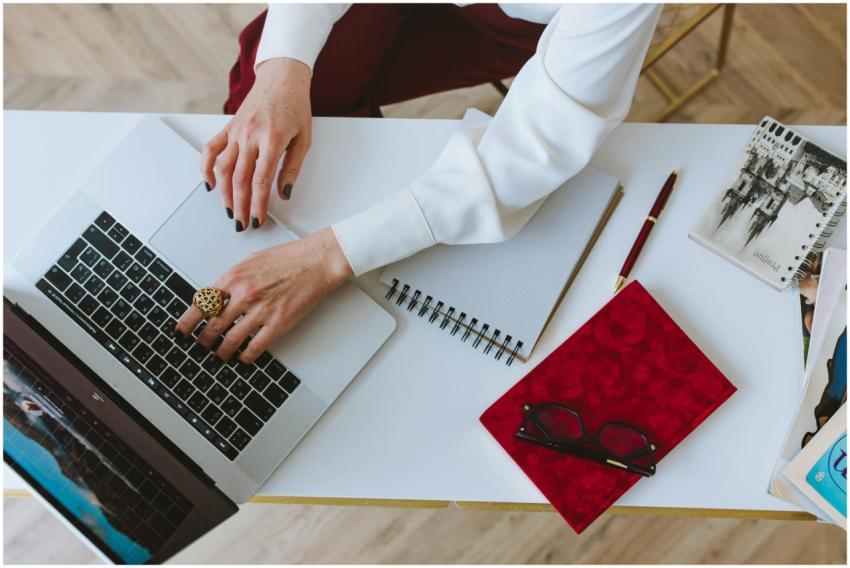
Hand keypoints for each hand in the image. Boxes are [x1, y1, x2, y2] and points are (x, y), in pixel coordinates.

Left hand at [175, 227, 352, 362]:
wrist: (316, 261)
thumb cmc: (288, 258)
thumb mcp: (251, 261)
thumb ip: (232, 280)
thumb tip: (217, 297)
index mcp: (233, 277)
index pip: (201, 304)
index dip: (187, 322)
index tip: (181, 331)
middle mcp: (244, 294)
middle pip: (213, 325)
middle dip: (203, 340)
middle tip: (200, 346)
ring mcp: (261, 310)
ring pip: (230, 339)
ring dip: (221, 351)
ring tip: (220, 355)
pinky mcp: (278, 323)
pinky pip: (255, 346)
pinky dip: (245, 355)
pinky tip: (243, 357)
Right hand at [202, 57, 311, 230]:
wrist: (282, 78)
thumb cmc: (295, 106)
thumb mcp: (304, 139)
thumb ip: (292, 168)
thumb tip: (284, 194)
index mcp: (272, 140)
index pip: (261, 181)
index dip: (258, 205)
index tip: (258, 219)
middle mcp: (250, 135)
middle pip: (239, 179)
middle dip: (240, 206)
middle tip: (242, 223)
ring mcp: (236, 131)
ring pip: (222, 168)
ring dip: (224, 194)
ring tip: (230, 210)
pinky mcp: (228, 127)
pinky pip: (211, 149)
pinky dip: (206, 168)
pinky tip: (209, 184)